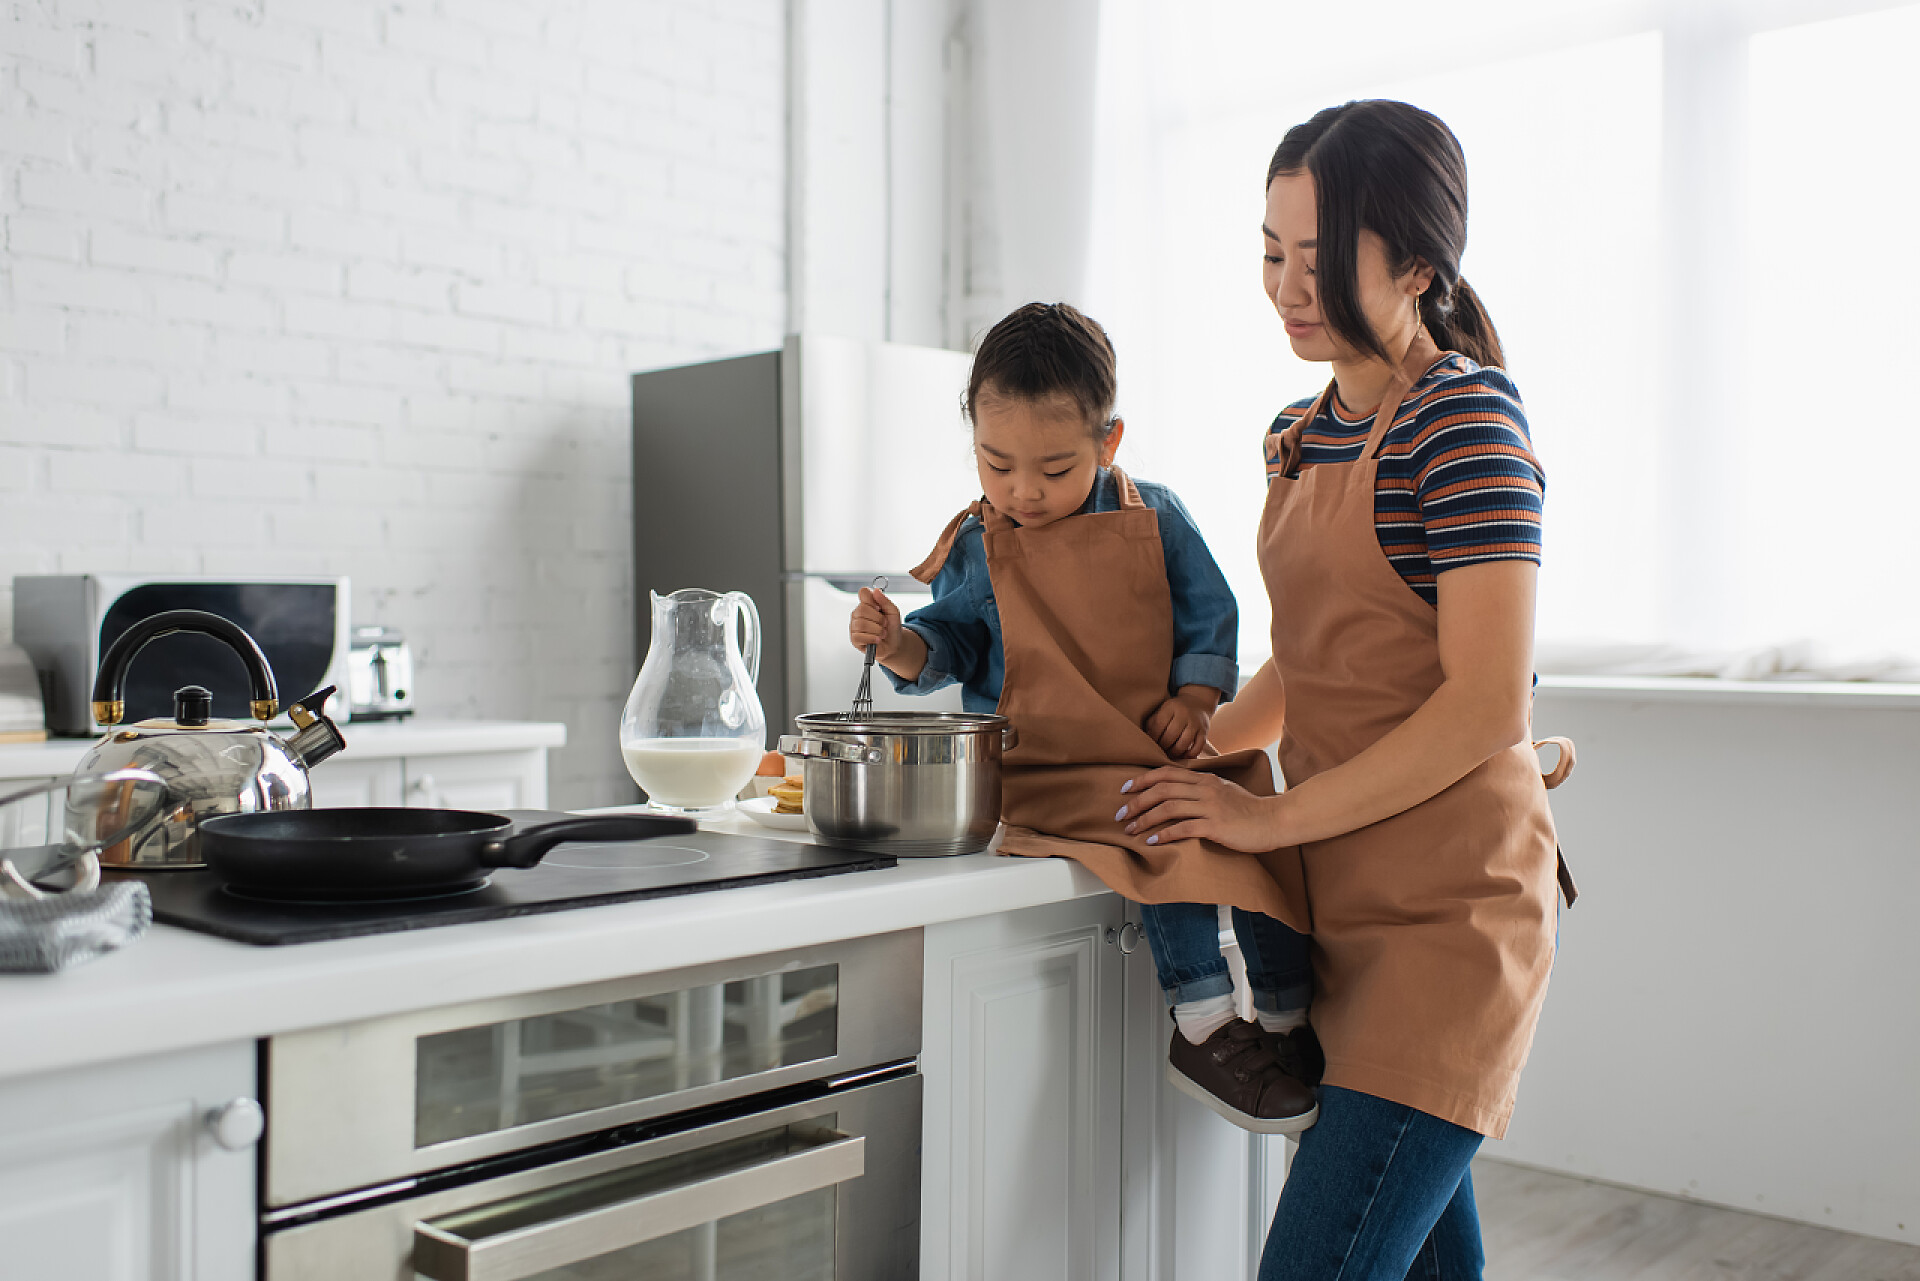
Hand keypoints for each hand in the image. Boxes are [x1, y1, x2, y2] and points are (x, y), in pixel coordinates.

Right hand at [849, 587, 903, 659]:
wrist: (894, 644)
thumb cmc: (892, 627)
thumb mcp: (894, 612)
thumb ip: (886, 601)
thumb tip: (876, 591)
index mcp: (867, 604)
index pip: (863, 593)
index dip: (872, 599)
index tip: (879, 608)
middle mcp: (858, 613)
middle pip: (862, 609)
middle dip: (878, 618)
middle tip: (884, 624)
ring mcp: (854, 626)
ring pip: (861, 624)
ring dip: (877, 630)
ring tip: (882, 633)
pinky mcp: (854, 639)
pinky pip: (859, 636)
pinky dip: (872, 638)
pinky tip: (877, 639)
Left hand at [1113, 766, 1283, 852]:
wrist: (1273, 820)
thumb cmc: (1248, 808)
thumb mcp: (1222, 789)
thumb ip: (1200, 787)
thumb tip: (1176, 790)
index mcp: (1204, 778)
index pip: (1165, 773)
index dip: (1142, 780)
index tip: (1124, 789)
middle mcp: (1204, 788)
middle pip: (1161, 789)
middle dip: (1136, 802)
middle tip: (1120, 814)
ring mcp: (1210, 806)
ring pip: (1168, 807)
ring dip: (1145, 819)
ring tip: (1131, 830)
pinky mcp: (1216, 825)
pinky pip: (1183, 828)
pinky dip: (1164, 834)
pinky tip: (1153, 842)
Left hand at [1145, 691, 1212, 760]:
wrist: (1197, 702)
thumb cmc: (1174, 710)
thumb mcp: (1162, 710)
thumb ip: (1152, 723)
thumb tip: (1144, 740)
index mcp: (1171, 707)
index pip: (1158, 725)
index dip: (1152, 738)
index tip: (1149, 745)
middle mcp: (1184, 714)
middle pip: (1170, 736)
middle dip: (1163, 747)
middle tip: (1159, 752)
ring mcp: (1196, 723)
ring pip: (1184, 743)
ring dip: (1174, 753)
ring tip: (1169, 755)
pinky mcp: (1204, 732)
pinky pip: (1197, 748)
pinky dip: (1189, 755)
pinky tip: (1182, 755)